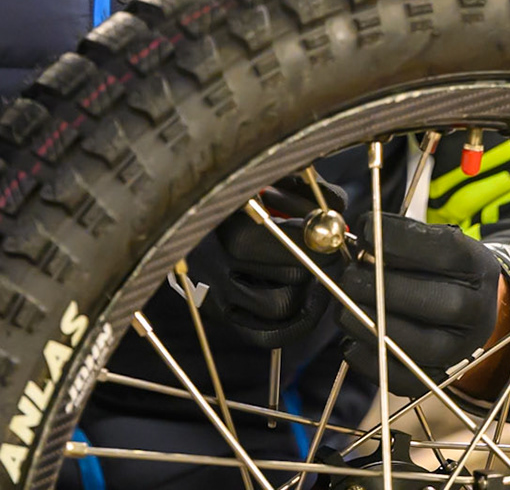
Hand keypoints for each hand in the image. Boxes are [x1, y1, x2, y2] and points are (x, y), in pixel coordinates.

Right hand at [184, 175, 345, 349]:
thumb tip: (336, 207)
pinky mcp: (218, 313)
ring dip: (306, 291)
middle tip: (329, 254)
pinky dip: (295, 325)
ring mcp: (214, 290)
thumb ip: (302, 184)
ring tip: (314, 275)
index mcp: (225, 219)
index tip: (332, 234)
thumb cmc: (230, 194)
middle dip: (319, 264)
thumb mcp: (258, 174)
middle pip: (293, 272)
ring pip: (281, 305)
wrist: (173, 219)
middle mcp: (216, 258)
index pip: (291, 237)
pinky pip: (265, 335)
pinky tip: (307, 305)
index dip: (321, 239)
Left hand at [336, 213, 503, 378]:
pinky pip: (405, 378)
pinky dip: (371, 360)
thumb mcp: (433, 244)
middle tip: (349, 276)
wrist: (466, 309)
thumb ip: (401, 238)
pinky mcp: (439, 377)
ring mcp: (462, 350)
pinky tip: (350, 341)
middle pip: (438, 304)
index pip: (446, 251)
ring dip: (372, 325)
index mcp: (480, 269)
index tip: (364, 228)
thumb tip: (360, 235)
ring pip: (420, 346)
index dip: (400, 239)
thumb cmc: (438, 271)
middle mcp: (478, 311)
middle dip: (384, 289)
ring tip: (343, 309)